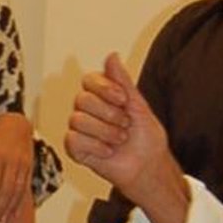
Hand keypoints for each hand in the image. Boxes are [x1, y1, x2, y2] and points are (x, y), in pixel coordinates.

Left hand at [0, 111, 32, 222]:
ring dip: (9, 208)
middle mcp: (13, 162)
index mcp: (0, 156)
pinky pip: (25, 188)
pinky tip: (14, 213)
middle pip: (7, 189)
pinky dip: (19, 202)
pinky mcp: (29, 168)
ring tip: (1, 220)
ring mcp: (23, 166)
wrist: (19, 123)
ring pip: (17, 191)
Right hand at [66, 54, 186, 222]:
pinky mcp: (76, 148)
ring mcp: (81, 129)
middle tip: (125, 124)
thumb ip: (122, 80)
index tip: (123, 100)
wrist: (148, 166)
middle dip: (109, 114)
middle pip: (82, 99)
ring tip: (119, 140)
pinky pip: (74, 140)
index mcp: (102, 96)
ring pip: (77, 120)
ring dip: (105, 132)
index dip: (105, 89)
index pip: (89, 80)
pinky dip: (96, 147)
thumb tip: (112, 55)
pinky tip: (108, 151)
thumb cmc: (146, 138)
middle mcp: (89, 111)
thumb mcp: (138, 104)